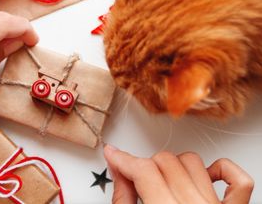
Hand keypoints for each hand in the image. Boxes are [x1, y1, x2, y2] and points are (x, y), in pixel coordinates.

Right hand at [104, 145, 253, 203]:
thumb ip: (124, 200)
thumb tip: (120, 173)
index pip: (144, 171)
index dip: (123, 158)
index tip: (114, 154)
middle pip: (165, 162)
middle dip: (145, 164)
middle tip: (136, 176)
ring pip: (192, 162)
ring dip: (174, 164)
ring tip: (164, 177)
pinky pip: (237, 181)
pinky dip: (222, 170)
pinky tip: (206, 175)